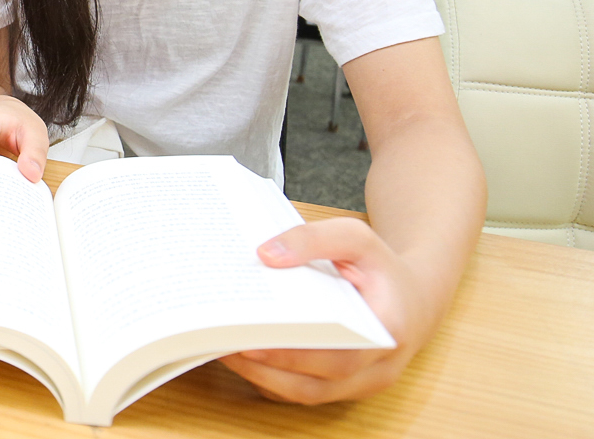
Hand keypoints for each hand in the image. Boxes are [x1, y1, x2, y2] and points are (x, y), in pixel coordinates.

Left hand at [220, 218, 442, 403]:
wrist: (412, 295)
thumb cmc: (381, 266)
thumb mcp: (357, 237)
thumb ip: (314, 239)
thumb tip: (266, 255)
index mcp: (387, 332)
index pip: (340, 356)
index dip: (294, 356)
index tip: (250, 342)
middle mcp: (378, 368)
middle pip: (317, 384)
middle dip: (266, 369)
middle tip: (221, 344)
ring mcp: (361, 383)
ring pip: (306, 394)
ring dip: (261, 378)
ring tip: (219, 349)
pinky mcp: (343, 387)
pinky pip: (303, 390)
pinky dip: (270, 378)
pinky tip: (239, 356)